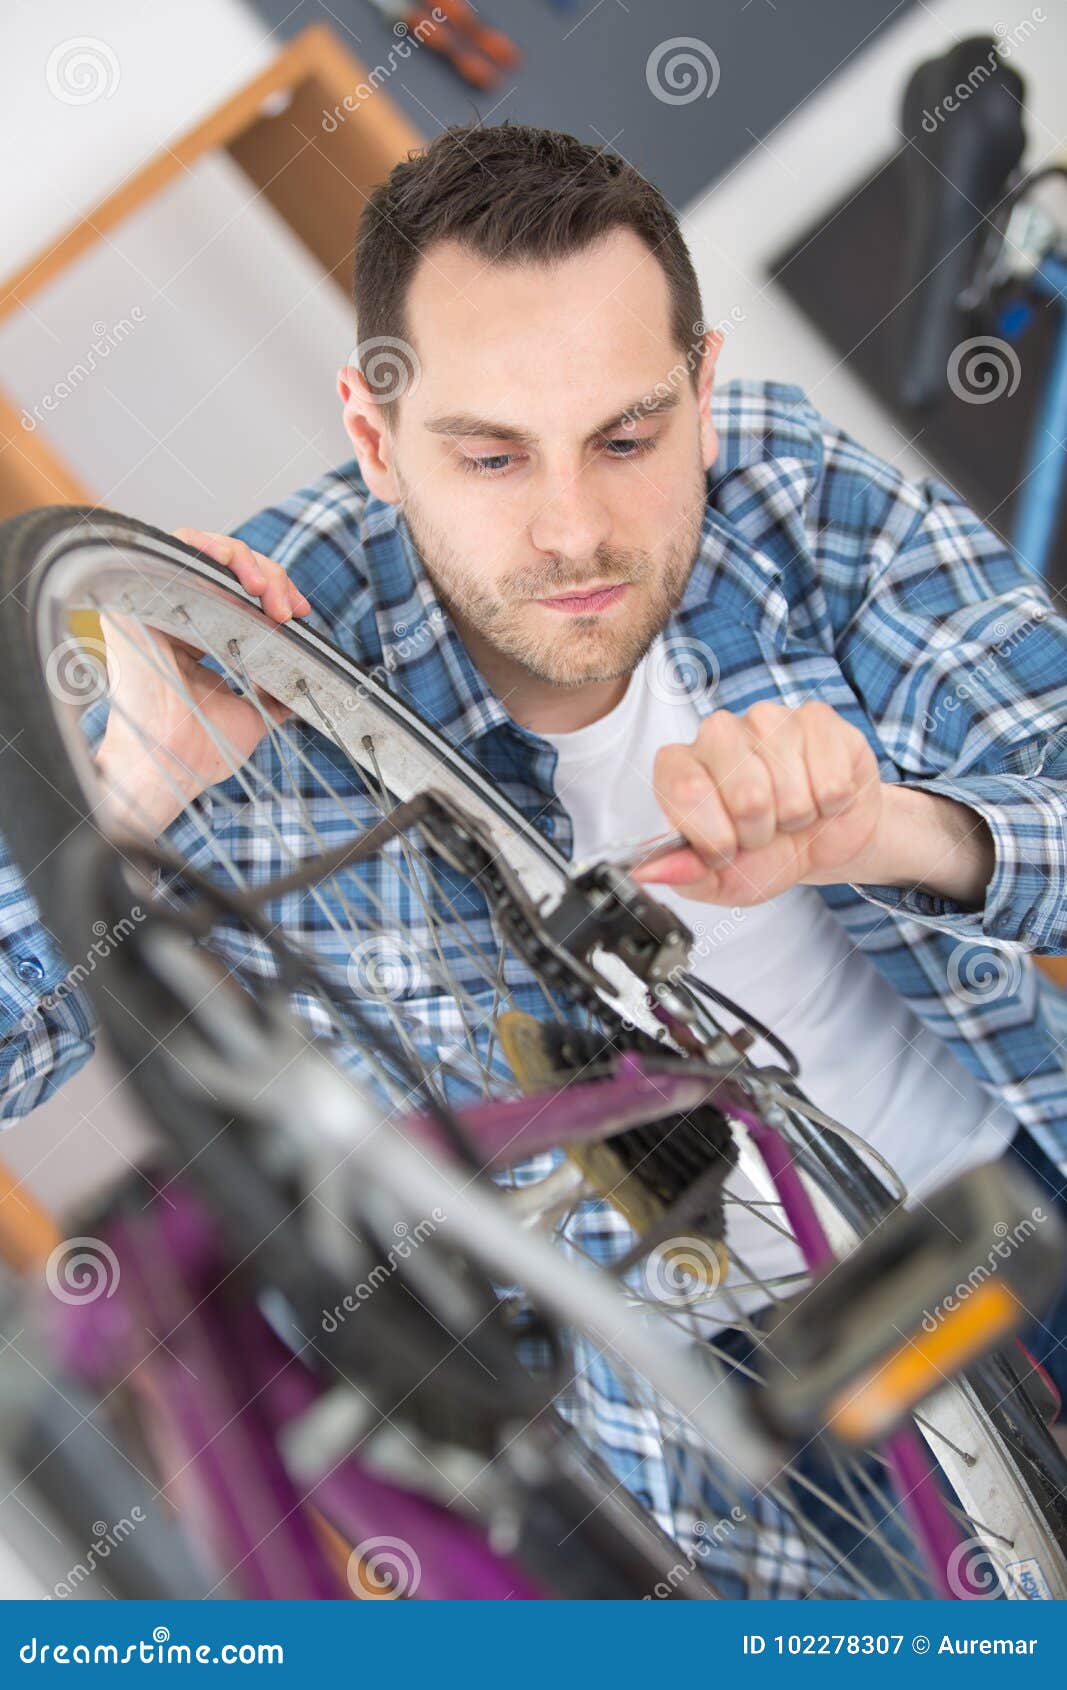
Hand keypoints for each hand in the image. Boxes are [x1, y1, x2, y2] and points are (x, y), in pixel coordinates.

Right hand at [94, 530, 311, 836]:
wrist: (176, 763)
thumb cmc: (205, 750)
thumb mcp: (254, 716)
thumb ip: (274, 694)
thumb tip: (302, 683)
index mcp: (197, 640)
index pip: (237, 596)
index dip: (274, 593)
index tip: (301, 613)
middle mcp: (175, 618)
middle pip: (226, 570)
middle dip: (269, 578)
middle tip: (289, 608)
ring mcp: (156, 607)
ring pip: (203, 552)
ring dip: (245, 560)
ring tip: (268, 590)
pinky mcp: (139, 599)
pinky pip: (171, 547)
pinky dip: (208, 546)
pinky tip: (236, 568)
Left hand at [631, 699, 882, 904]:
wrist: (826, 839)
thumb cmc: (768, 852)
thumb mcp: (722, 879)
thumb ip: (686, 874)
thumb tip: (648, 872)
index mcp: (681, 765)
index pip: (684, 790)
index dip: (712, 835)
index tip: (724, 852)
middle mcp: (718, 732)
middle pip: (745, 794)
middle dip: (760, 831)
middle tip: (762, 832)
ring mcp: (769, 719)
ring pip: (789, 789)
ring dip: (796, 817)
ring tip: (792, 814)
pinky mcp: (818, 720)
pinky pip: (830, 779)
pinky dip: (830, 804)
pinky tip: (819, 796)